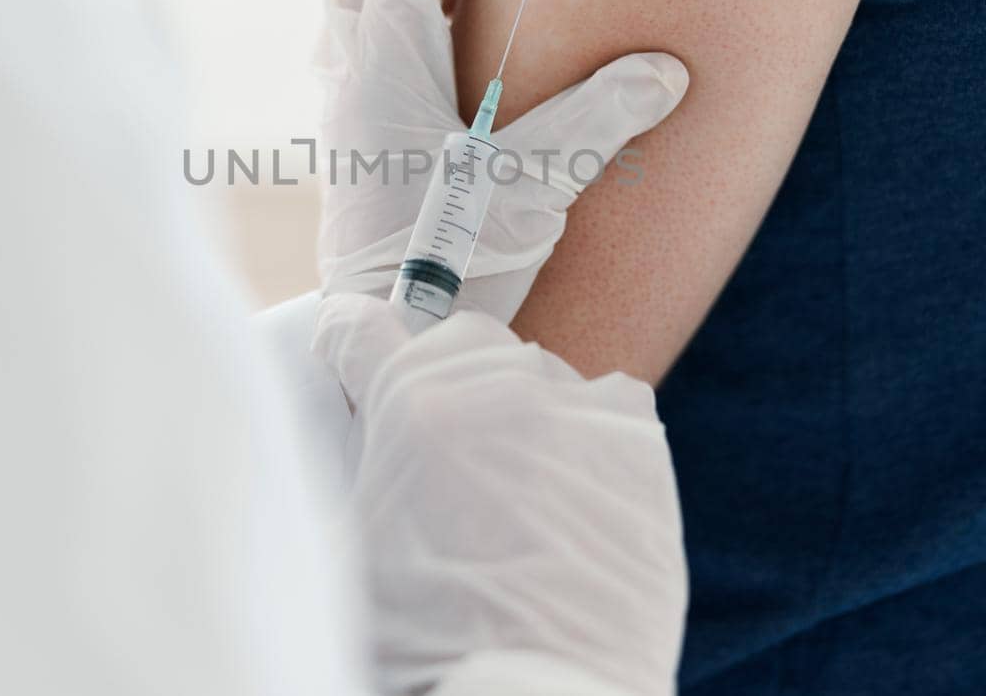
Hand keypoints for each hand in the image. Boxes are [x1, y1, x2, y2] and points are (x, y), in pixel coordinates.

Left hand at [314, 0, 688, 323]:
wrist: (395, 348)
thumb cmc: (455, 261)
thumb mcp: (540, 180)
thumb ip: (602, 116)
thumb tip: (665, 69)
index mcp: (384, 71)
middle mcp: (351, 90)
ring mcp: (343, 131)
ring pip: (352, 26)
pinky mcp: (352, 169)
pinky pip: (360, 71)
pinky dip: (396, 40)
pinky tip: (446, 69)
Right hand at [314, 294, 687, 695]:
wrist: (542, 688)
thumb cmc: (436, 639)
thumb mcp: (354, 546)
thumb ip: (358, 466)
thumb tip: (358, 437)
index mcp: (408, 407)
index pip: (361, 326)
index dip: (348, 341)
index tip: (351, 352)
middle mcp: (492, 388)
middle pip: (458, 337)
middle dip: (443, 376)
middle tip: (445, 442)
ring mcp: (573, 405)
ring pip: (535, 368)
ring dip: (518, 406)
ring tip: (518, 482)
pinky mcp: (637, 436)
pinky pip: (608, 401)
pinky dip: (591, 428)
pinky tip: (578, 485)